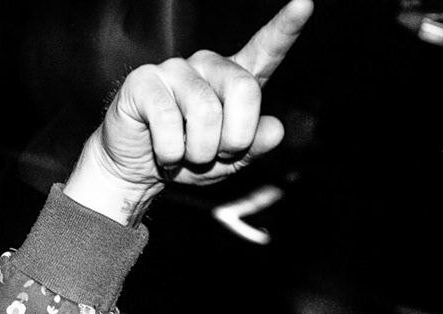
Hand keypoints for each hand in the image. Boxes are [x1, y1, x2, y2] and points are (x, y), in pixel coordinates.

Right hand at [64, 0, 312, 225]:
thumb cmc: (188, 158)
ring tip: (185, 155)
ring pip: (206, 113)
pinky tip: (163, 153)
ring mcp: (175, 69)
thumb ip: (257, 146)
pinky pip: (169, 121)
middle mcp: (208, 66)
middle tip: (216, 155)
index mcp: (235, 80)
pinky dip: (171, 153)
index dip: (287, 27)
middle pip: (244, 89)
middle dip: (235, 139)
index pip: (266, 50)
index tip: (305, 3)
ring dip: (199, 152)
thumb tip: (274, 129)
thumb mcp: (232, 162)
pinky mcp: (144, 80)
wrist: (138, 168)